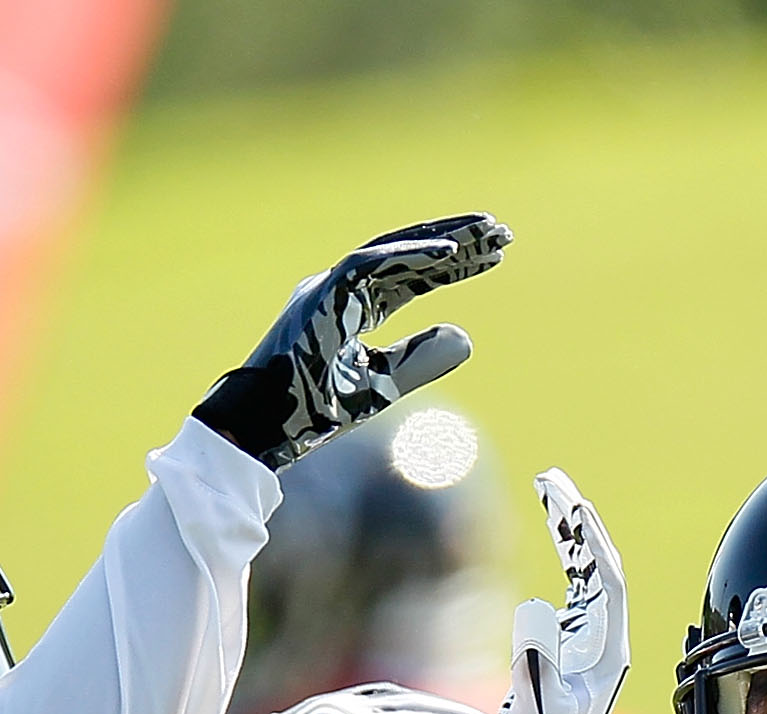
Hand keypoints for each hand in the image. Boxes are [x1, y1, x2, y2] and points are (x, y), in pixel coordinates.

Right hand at [196, 215, 511, 468]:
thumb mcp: (382, 386)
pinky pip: (369, 264)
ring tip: (488, 231)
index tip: (495, 256)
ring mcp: (327, 287)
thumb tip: (466, 337)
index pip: (410, 277)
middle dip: (456, 242)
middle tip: (502, 231)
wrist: (263, 430)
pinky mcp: (320, 294)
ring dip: (441, 239)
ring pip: (393, 250)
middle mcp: (340, 288)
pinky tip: (449, 253)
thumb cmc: (312, 412)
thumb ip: (420, 360)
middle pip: (407, 255)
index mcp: (351, 307)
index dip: (452, 266)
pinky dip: (409, 257)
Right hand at [483, 469, 628, 713]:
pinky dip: (566, 552)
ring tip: (550, 488)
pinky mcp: (572, 636)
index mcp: (607, 653)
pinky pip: (574, 583)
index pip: (606, 586)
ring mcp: (590, 635)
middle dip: (580, 523)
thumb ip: (534, 662)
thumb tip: (535, 607)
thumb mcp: (534, 711)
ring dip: (572, 530)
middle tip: (553, 482)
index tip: (574, 511)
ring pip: (587, 569)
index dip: (592, 546)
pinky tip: (556, 525)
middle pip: (600, 567)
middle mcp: (605, 638)